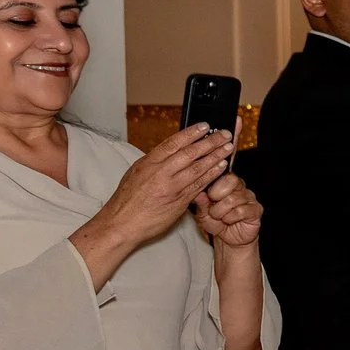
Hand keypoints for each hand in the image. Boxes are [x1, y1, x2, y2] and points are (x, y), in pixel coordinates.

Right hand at [86, 124, 233, 252]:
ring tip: (228, 148)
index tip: (204, 126)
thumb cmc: (127, 201)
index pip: (173, 143)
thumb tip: (171, 153)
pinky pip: (199, 185)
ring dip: (216, 157)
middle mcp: (160, 173)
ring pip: (198, 168)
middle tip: (225, 134)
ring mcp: (171, 187)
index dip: (191, 133)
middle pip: (189, 153)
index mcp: (148, 163)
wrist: (121, 224)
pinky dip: (212, 175)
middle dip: (210, 142)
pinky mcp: (179, 202)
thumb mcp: (137, 173)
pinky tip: (222, 168)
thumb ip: (155, 163)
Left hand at [194, 169, 261, 250]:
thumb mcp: (203, 212)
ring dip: (221, 211)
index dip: (214, 186)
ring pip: (233, 199)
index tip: (209, 198)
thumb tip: (197, 193)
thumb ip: (201, 202)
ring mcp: (250, 198)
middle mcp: (241, 188)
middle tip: (213, 208)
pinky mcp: (256, 210)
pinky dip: (230, 218)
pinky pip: (242, 211)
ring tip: (219, 217)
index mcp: (228, 183)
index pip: (224, 174)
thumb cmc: (216, 222)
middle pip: (232, 180)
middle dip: (218, 196)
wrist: (228, 239)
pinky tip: (228, 221)